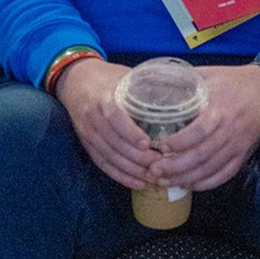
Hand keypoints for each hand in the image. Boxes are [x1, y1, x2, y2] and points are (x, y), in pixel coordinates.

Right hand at [55, 57, 159, 189]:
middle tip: (161, 166)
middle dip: (137, 158)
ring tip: (154, 178)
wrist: (75, 81)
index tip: (148, 143)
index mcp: (102, 97)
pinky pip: (102, 163)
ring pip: (108, 156)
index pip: (113, 116)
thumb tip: (184, 93)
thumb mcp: (125, 75)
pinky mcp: (86, 143)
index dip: (130, 132)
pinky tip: (137, 183)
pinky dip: (119, 175)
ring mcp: (87, 132)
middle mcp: (92, 116)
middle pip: (113, 142)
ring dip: (132, 170)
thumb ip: (149, 85)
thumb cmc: (107, 78)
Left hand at [152, 63, 259, 191]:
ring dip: (187, 178)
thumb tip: (150, 78)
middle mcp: (230, 130)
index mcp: (219, 108)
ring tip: (165, 181)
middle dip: (176, 167)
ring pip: (212, 168)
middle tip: (154, 170)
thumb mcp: (208, 74)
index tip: (161, 147)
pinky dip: (208, 182)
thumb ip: (181, 78)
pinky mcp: (244, 153)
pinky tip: (189, 185)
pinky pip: (226, 173)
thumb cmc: (234, 80)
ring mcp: (238, 144)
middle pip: (203, 155)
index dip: (180, 142)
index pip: (199, 131)